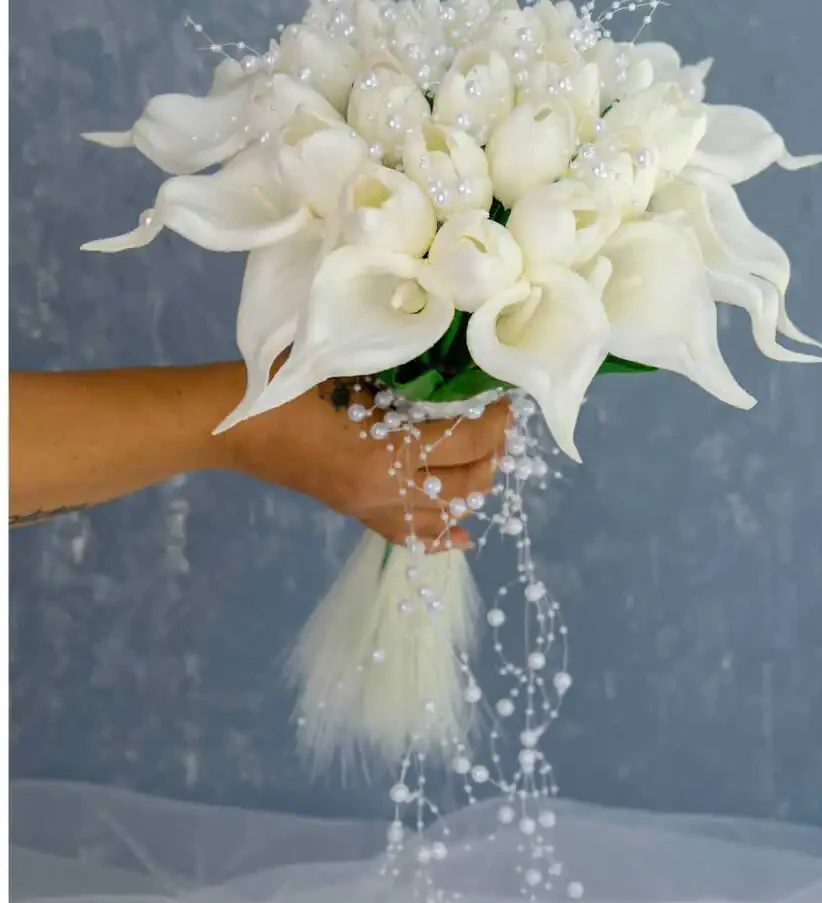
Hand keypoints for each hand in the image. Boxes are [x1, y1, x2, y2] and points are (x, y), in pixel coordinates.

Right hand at [211, 377, 510, 550]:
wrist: (236, 422)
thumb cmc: (288, 383)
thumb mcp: (351, 366)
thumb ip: (402, 373)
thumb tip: (453, 371)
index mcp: (386, 452)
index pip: (468, 443)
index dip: (496, 420)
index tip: (505, 396)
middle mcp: (384, 490)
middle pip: (465, 485)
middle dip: (493, 454)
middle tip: (499, 422)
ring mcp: (368, 506)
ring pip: (443, 514)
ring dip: (472, 487)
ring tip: (484, 456)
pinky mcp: (355, 511)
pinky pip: (406, 535)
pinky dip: (438, 535)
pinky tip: (461, 535)